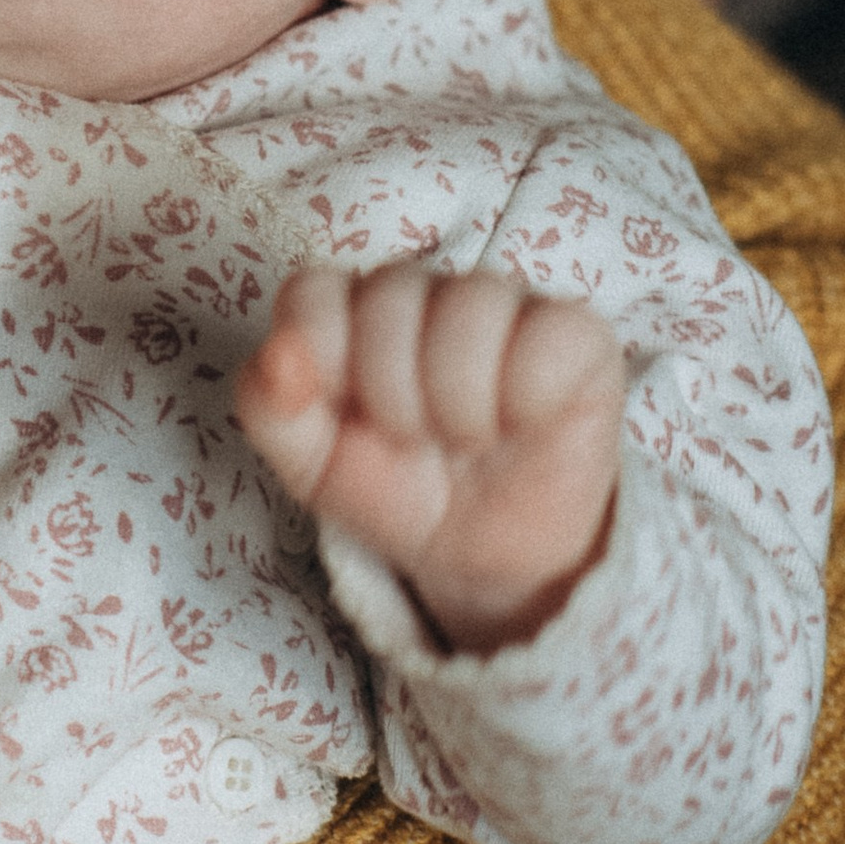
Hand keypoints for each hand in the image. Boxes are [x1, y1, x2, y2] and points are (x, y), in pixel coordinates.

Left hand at [232, 262, 627, 653]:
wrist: (482, 556)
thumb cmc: (394, 489)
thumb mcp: (311, 466)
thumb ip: (270, 405)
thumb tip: (280, 353)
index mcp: (349, 305)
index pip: (312, 290)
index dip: (323, 363)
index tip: (349, 419)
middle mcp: (423, 287)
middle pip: (389, 298)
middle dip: (394, 399)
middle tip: (416, 441)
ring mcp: (501, 301)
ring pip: (470, 306)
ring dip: (460, 405)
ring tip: (468, 439)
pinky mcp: (574, 333)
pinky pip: (549, 336)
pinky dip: (528, 400)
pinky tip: (522, 424)